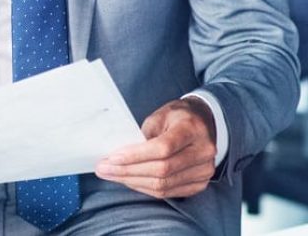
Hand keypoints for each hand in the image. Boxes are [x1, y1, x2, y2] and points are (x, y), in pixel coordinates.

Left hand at [93, 97, 216, 198]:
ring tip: (112, 175)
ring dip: (133, 182)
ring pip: (163, 185)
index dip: (135, 156)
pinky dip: (145, 188)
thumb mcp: (159, 116)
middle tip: (103, 169)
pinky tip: (129, 180)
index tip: (112, 157)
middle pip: (162, 170)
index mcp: (192, 129)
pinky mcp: (199, 183)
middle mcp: (203, 151)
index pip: (162, 148)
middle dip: (128, 171)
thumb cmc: (177, 117)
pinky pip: (168, 192)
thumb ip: (143, 135)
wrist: (203, 123)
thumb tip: (119, 156)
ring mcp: (204, 170)